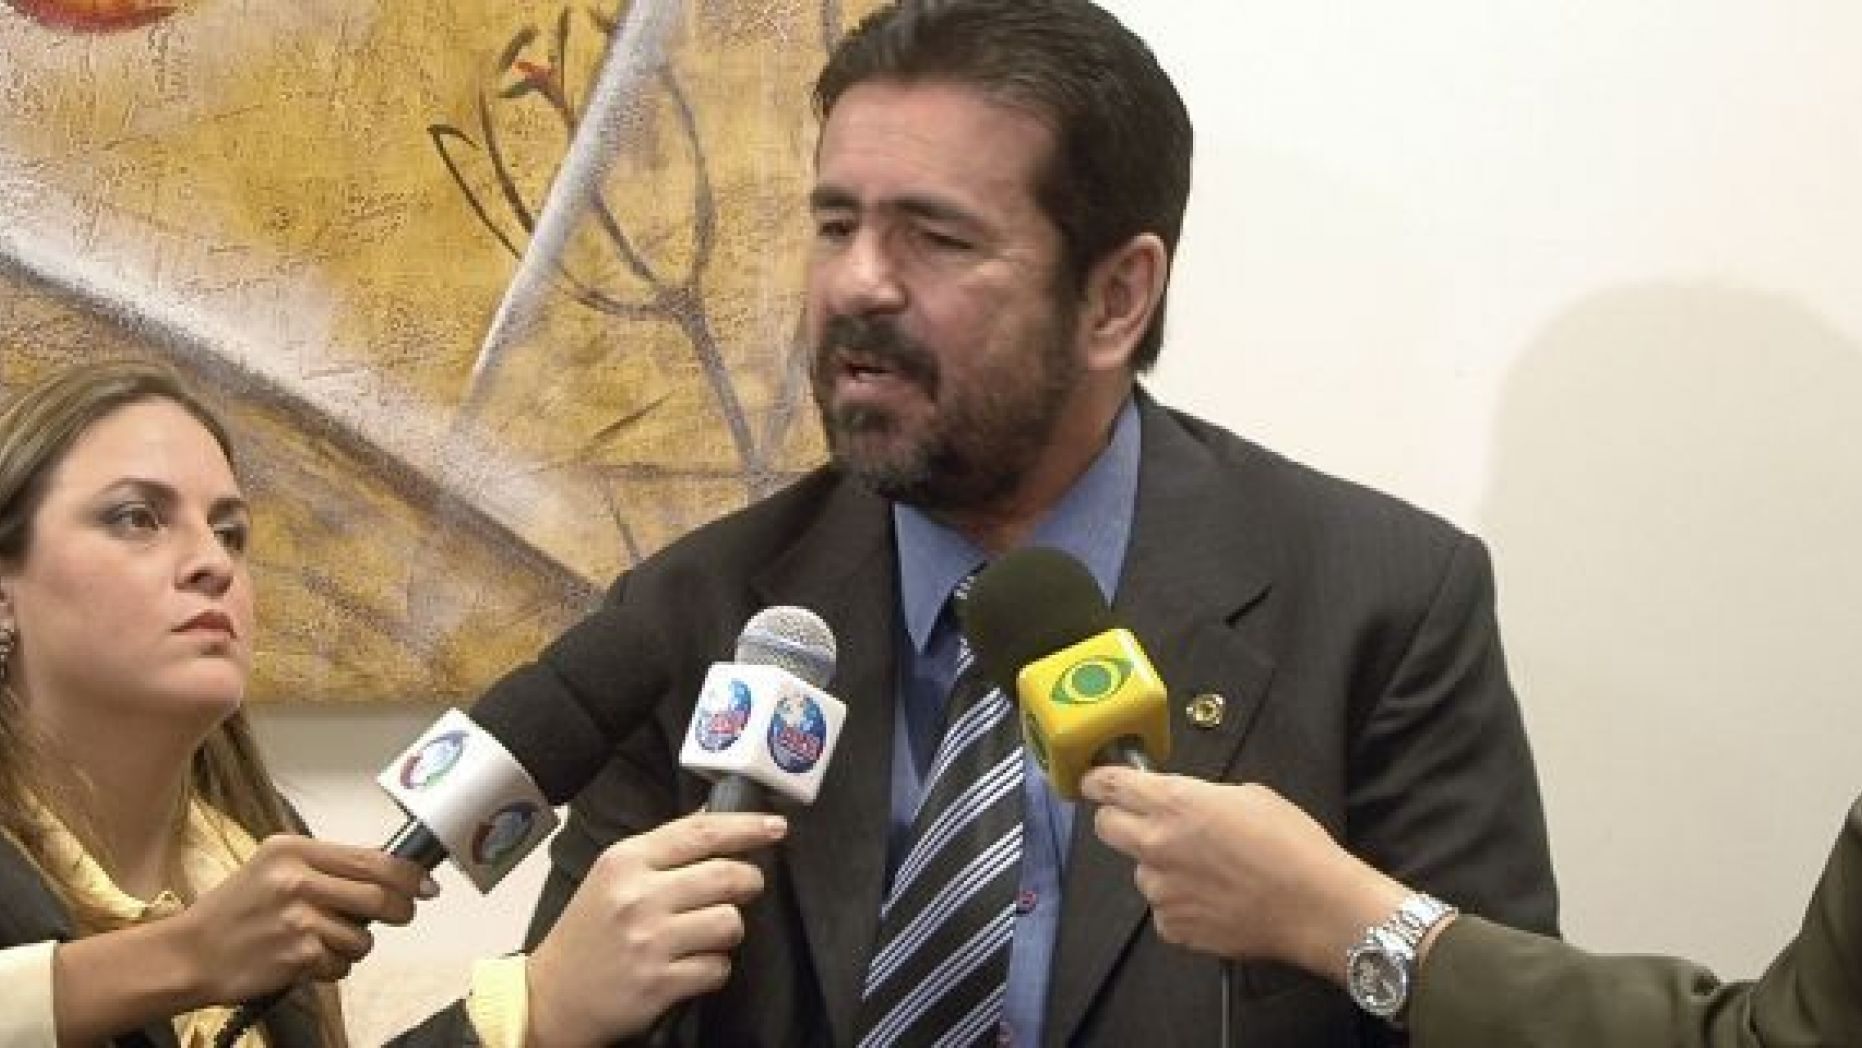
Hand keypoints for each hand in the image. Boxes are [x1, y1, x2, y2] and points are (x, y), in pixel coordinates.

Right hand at [164, 834, 430, 1000]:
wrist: (188, 954)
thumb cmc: (235, 912)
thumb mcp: (276, 869)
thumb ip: (328, 867)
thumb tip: (391, 873)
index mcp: (293, 849)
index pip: (372, 859)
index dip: (409, 875)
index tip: (426, 885)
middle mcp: (295, 879)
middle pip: (379, 895)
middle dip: (399, 910)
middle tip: (399, 915)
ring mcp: (296, 918)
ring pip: (363, 936)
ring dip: (356, 945)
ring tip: (325, 942)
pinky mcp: (295, 955)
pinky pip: (341, 964)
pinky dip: (332, 967)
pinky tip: (306, 960)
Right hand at [525, 811, 786, 1045]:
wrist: (551, 996)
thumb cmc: (590, 931)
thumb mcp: (614, 875)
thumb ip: (664, 848)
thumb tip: (716, 816)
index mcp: (625, 861)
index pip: (701, 833)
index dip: (746, 827)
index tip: (776, 827)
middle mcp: (637, 898)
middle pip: (727, 876)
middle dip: (749, 881)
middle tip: (745, 887)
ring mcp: (648, 942)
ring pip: (730, 923)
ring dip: (729, 930)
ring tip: (706, 933)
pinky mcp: (659, 984)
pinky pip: (719, 968)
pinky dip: (714, 968)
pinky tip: (691, 965)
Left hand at [1081, 769, 1406, 980]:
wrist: (1317, 906)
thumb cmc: (1293, 847)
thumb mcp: (1248, 796)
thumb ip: (1200, 797)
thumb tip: (1184, 804)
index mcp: (1174, 803)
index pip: (1109, 785)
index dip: (1098, 781)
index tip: (1095, 781)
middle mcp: (1157, 845)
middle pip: (1105, 827)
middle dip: (1119, 820)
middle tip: (1146, 823)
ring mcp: (1161, 890)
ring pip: (1140, 872)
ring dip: (1161, 868)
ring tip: (1207, 873)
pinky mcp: (1172, 927)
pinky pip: (1163, 908)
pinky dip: (1181, 904)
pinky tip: (1215, 900)